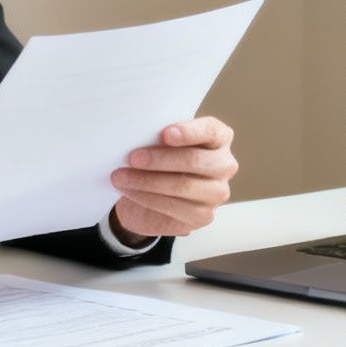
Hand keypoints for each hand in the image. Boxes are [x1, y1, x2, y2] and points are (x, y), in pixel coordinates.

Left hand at [108, 116, 237, 241]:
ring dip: (146, 181)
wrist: (153, 196)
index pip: (211, 131)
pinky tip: (129, 191)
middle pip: (195, 160)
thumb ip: (159, 137)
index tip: (165, 134)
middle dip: (160, 159)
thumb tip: (137, 135)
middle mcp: (224, 165)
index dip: (189, 132)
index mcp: (219, 138)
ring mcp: (217, 192)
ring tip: (121, 176)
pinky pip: (173, 206)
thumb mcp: (161, 143)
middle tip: (132, 157)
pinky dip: (146, 198)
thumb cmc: (160, 161)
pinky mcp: (204, 216)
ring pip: (182, 185)